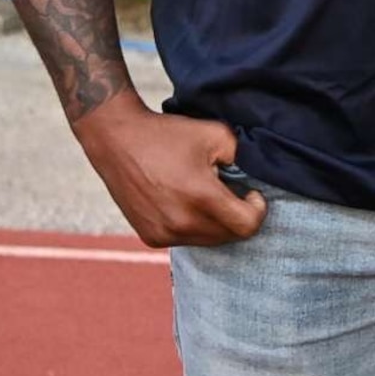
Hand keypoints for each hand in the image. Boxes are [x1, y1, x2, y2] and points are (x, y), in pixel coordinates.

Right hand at [75, 91, 260, 248]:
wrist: (117, 140)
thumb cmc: (168, 135)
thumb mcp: (217, 135)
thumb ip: (244, 157)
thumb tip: (255, 179)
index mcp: (200, 197)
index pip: (247, 225)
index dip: (257, 209)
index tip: (251, 193)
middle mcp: (180, 222)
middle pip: (230, 236)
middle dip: (238, 215)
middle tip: (230, 191)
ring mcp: (163, 233)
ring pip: (209, 241)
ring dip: (217, 223)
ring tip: (206, 195)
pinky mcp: (151, 237)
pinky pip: (187, 240)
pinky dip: (195, 226)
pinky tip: (186, 203)